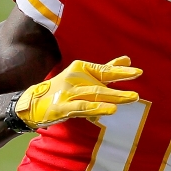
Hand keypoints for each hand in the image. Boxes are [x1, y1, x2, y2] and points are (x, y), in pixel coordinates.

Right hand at [15, 56, 140, 128]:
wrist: (33, 102)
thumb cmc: (63, 89)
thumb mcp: (83, 76)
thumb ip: (106, 69)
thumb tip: (128, 60)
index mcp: (81, 69)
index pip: (104, 70)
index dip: (121, 71)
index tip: (138, 72)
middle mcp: (75, 79)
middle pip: (101, 81)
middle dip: (120, 83)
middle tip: (137, 89)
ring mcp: (68, 93)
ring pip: (94, 94)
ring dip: (113, 96)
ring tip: (131, 98)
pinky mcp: (62, 108)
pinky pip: (82, 108)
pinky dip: (97, 108)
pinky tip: (110, 110)